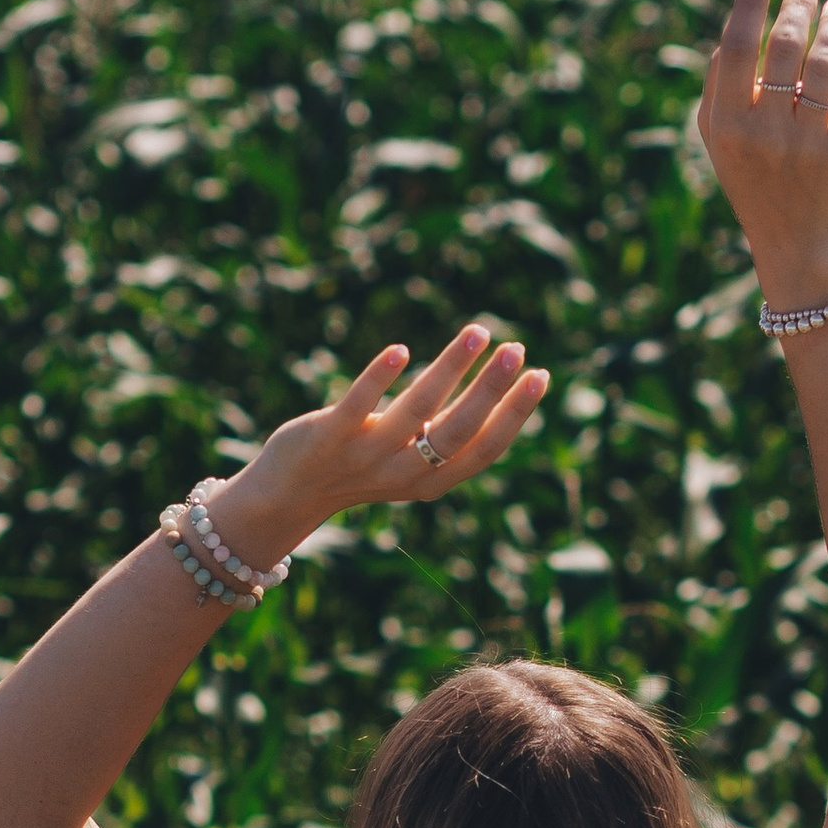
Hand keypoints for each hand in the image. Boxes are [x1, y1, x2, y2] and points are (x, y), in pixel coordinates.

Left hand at [212, 321, 548, 566]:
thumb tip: (494, 393)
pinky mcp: (328, 436)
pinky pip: (358, 405)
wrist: (288, 495)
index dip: (515, 414)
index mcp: (431, 480)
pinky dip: (380, 377)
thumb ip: (445, 436)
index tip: (540, 375)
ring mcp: (366, 455)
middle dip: (492, 388)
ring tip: (477, 332)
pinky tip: (401, 349)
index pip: (485, 448)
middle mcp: (404, 472)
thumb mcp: (410, 462)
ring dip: (451, 368)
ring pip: (418, 411)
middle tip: (515, 348)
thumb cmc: (358, 468)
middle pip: (460, 429)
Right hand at [697, 0, 827, 304]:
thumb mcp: (719, 140)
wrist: (795, 239)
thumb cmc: (753, 178)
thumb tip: (734, 27)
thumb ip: (717, 88)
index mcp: (727, 124)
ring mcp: (808, 141)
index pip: (736, 47)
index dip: (749, 3)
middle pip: (785, 46)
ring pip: (827, 60)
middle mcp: (765, 131)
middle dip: (799, 5)